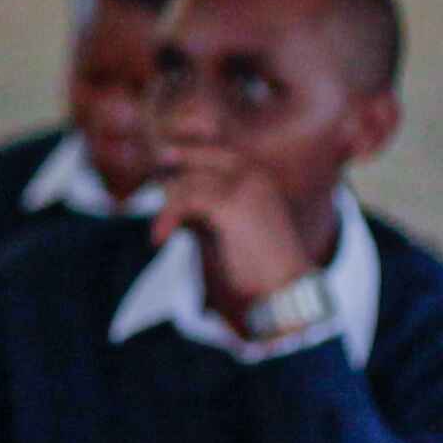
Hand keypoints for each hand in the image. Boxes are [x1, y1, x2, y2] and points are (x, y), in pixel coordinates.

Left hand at [154, 162, 313, 315]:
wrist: (287, 290)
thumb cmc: (258, 265)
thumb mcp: (226, 225)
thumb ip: (203, 204)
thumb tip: (165, 188)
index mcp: (257, 175)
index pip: (208, 153)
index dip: (179, 168)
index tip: (159, 187)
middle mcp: (252, 173)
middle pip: (193, 161)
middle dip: (168, 183)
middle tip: (156, 206)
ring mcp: (243, 186)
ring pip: (185, 182)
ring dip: (166, 208)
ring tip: (160, 234)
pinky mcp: (230, 206)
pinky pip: (184, 200)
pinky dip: (166, 218)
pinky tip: (158, 238)